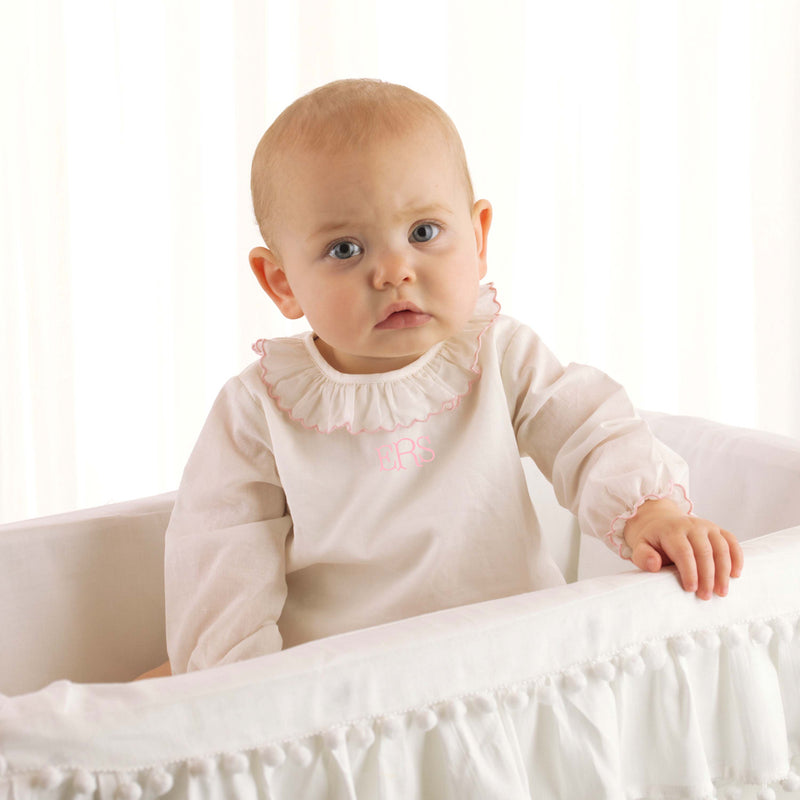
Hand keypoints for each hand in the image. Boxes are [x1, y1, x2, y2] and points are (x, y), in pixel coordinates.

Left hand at [622, 498, 742, 599]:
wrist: (660, 521)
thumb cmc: (652, 540)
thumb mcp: (640, 546)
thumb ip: (643, 556)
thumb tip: (654, 565)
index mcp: (671, 530)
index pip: (683, 551)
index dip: (689, 571)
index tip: (691, 589)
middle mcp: (691, 525)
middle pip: (704, 551)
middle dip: (707, 576)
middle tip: (706, 597)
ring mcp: (707, 526)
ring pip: (721, 547)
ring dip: (724, 571)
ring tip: (722, 591)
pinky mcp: (717, 529)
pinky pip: (732, 541)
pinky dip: (736, 557)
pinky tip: (735, 574)